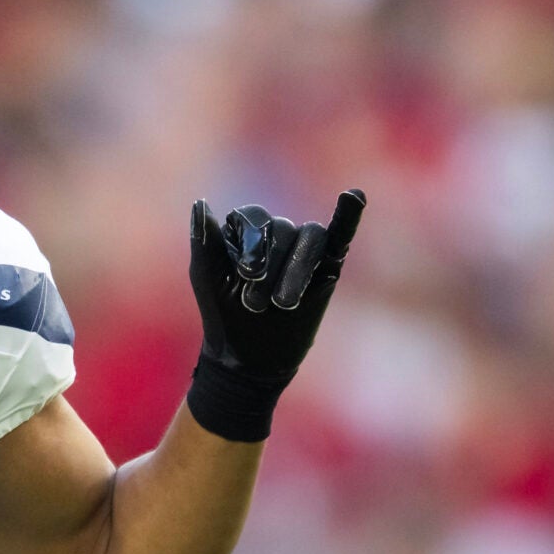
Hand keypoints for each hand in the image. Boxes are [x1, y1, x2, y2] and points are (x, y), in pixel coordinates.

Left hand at [185, 188, 363, 441]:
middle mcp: (275, 234)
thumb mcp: (207, 277)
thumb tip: (200, 203)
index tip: (244, 276)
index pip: (253, 216)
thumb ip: (204, 240)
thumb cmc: (222, 313)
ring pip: (311, 236)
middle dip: (270, 266)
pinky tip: (353, 196)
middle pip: (282, 228)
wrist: (248, 358)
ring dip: (297, 270)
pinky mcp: (327, 267)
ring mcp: (302, 249)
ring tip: (282, 304)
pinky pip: (340, 235)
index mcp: (244, 230)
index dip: (252, 243)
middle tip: (255, 304)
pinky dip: (348, 217)